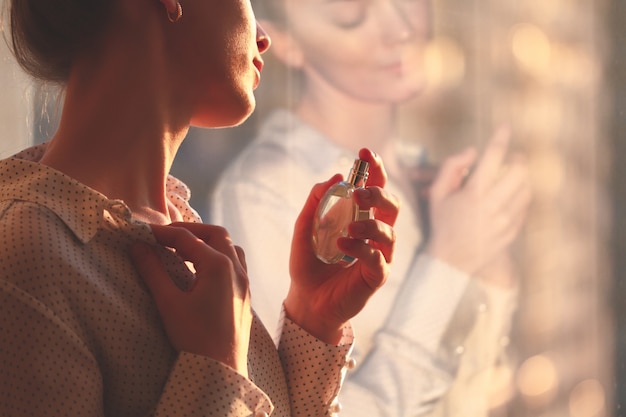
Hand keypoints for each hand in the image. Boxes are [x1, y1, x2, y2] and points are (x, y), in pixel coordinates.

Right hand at [130, 223, 251, 376]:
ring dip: (207, 242)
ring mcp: (244, 281)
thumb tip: (137, 247)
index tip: (143, 233)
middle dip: (190, 231)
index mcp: (219, 266)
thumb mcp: (169, 303)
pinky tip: (202, 270)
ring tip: (183, 251)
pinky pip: (236, 263)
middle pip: (215, 234)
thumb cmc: (195, 338)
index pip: (188, 239)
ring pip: (229, 247)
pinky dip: (218, 256)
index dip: (163, 233)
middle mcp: (237, 269)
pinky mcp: (245, 294)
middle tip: (165, 237)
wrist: (221, 369)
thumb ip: (152, 271)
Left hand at [286, 148, 399, 343]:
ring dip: (370, 224)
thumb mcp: (304, 228)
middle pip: (392, 206)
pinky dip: (361, 248)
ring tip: (348, 228)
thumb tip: (334, 177)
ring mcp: (379, 255)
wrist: (306, 299)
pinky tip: (342, 246)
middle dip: (379, 194)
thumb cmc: (308, 263)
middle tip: (359, 193)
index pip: (375, 188)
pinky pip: (377, 258)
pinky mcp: (377, 276)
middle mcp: (375, 233)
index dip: (375, 169)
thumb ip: (316, 202)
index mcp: (361, 218)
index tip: (365, 153)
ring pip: (390, 232)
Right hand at [425, 127, 531, 282]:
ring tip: (512, 176)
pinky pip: (524, 207)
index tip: (505, 126)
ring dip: (522, 178)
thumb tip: (472, 150)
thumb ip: (451, 168)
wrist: (452, 260)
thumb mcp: (437, 194)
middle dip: (518, 159)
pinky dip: (521, 196)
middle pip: (519, 171)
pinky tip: (511, 196)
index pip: (493, 157)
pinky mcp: (513, 231)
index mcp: (473, 194)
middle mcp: (492, 206)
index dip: (500, 137)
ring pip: (526, 189)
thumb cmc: (442, 223)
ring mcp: (505, 220)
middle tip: (514, 157)